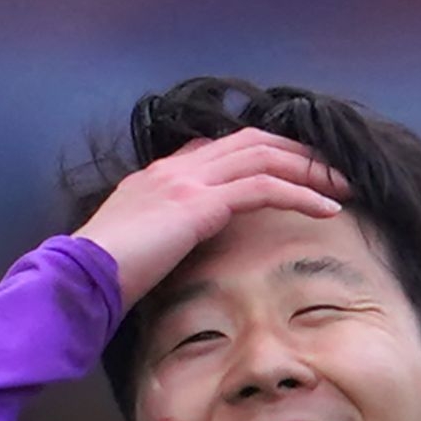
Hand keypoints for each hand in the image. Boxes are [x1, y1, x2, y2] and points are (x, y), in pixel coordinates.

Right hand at [71, 131, 346, 303]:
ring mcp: (186, 180)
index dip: (265, 152)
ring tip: (343, 187)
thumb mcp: (138, 250)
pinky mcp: (199, 203)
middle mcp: (174, 168)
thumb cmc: (100, 278)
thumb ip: (165, 240)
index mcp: (159, 176)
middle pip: (252, 141)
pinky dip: (302, 195)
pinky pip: (264, 187)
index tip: (296, 169)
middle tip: (333, 171)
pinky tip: (328, 209)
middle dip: (298, 153)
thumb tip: (185, 257)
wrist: (76, 279)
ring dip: (310, 170)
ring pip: (265, 156)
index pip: (221, 147)